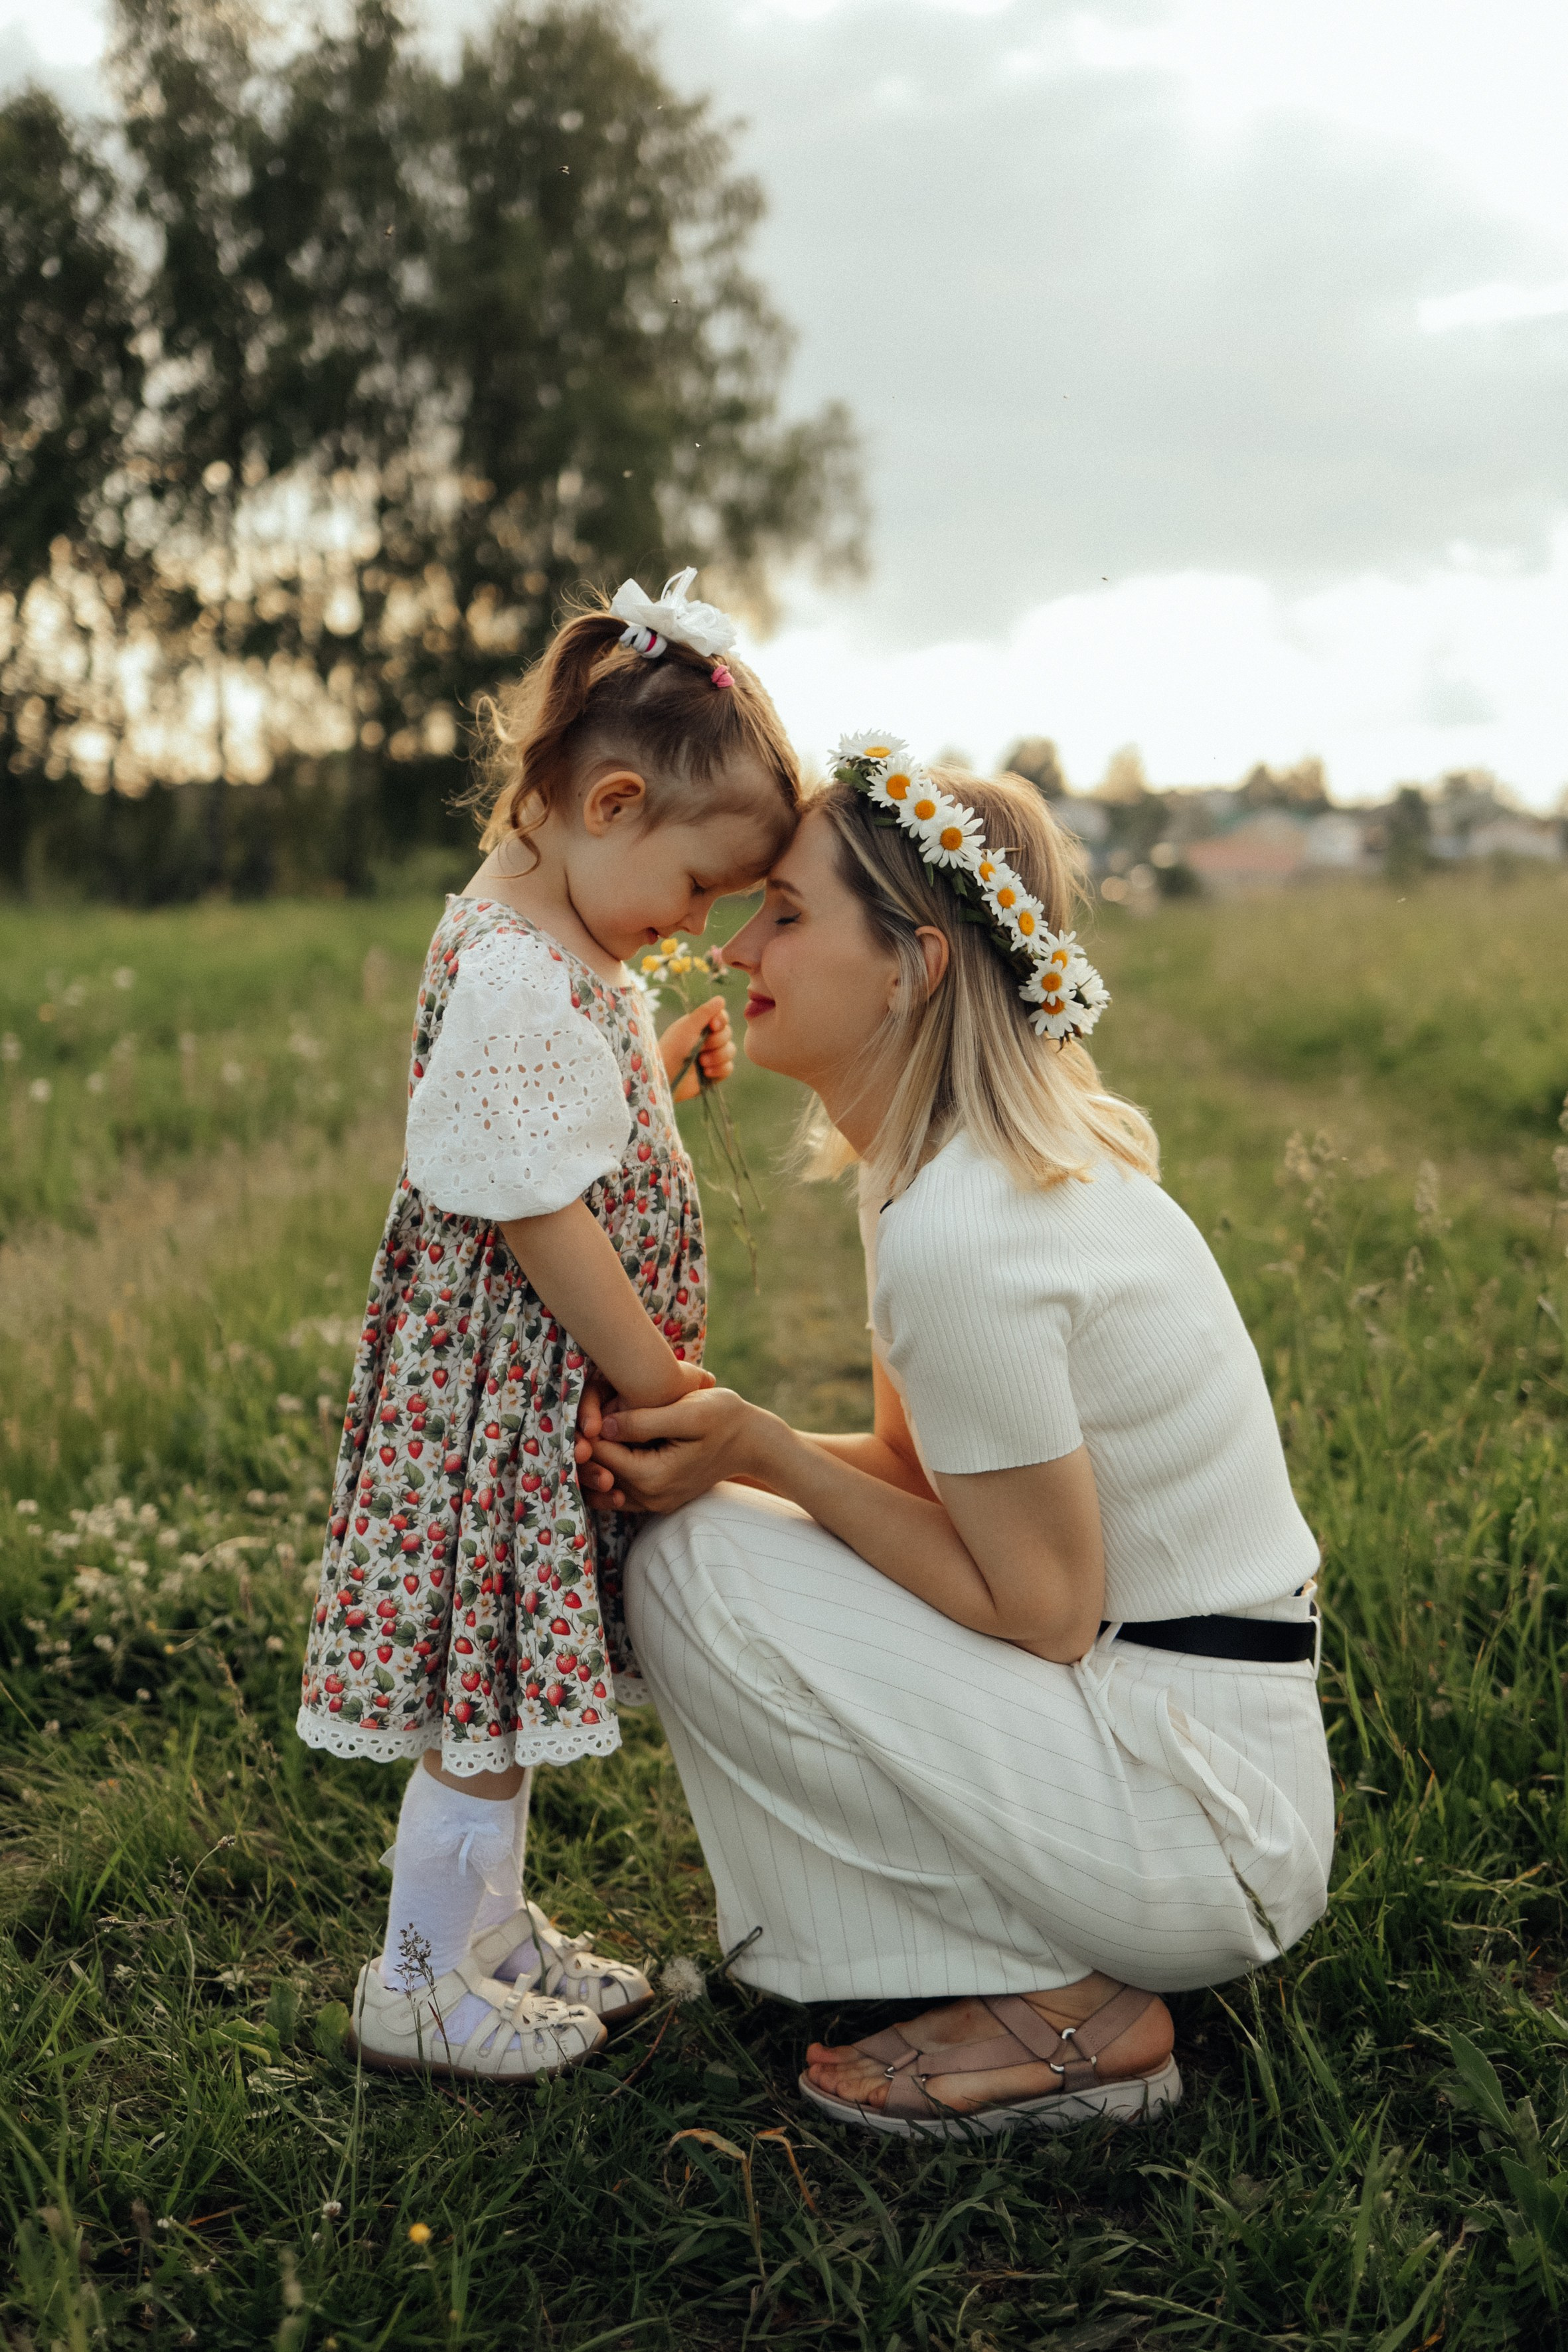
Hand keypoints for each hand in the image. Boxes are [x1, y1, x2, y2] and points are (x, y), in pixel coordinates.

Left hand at [573, 1362, 715, 1508]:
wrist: (751, 1440)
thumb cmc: (723, 1418)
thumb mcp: (687, 1412)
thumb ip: (643, 1421)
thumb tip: (603, 1426)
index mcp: (653, 1477)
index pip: (599, 1456)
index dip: (588, 1430)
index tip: (592, 1405)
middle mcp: (650, 1498)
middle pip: (599, 1472)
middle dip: (591, 1443)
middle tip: (594, 1411)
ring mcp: (654, 1502)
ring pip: (606, 1482)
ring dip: (598, 1457)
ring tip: (602, 1425)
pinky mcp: (658, 1497)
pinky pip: (620, 1488)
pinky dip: (611, 1468)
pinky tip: (614, 1443)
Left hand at [661, 994, 733, 1102]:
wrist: (667, 1077)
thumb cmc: (673, 1048)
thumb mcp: (688, 1026)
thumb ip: (705, 1012)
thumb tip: (721, 999)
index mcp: (700, 1026)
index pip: (722, 1017)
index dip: (721, 1021)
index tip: (713, 1025)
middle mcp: (707, 1039)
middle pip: (728, 1034)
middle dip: (716, 1042)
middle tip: (700, 1048)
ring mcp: (712, 1056)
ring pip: (730, 1051)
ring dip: (717, 1057)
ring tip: (701, 1062)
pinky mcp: (714, 1073)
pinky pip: (728, 1068)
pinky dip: (718, 1070)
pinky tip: (705, 1072)